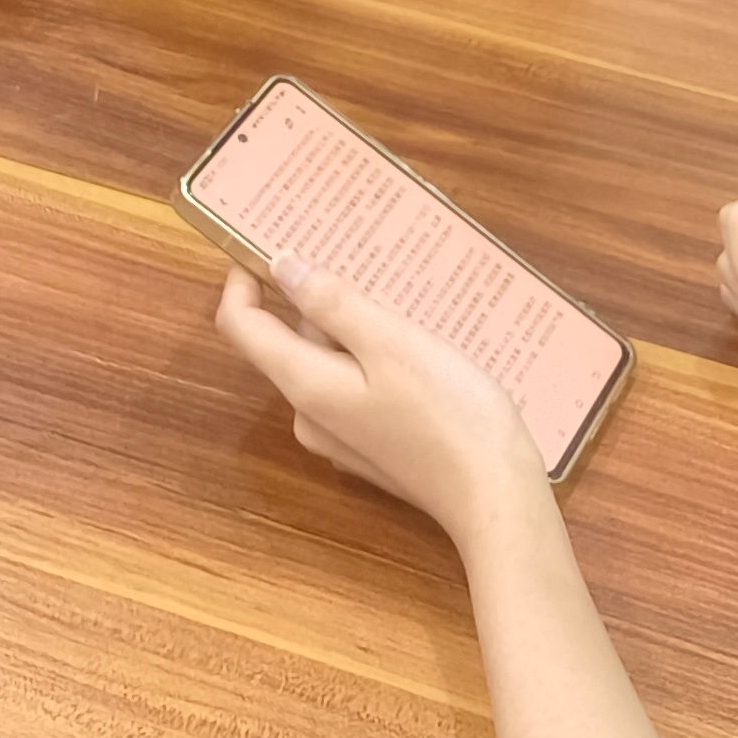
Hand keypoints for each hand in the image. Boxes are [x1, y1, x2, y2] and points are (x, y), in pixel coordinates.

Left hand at [214, 264, 550, 548]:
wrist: (495, 497)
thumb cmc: (450, 413)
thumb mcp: (392, 343)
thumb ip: (332, 304)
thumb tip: (280, 266)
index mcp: (305, 385)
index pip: (241, 325)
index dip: (244, 278)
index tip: (272, 239)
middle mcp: (309, 414)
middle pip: (289, 341)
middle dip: (317, 298)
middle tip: (363, 260)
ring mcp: (340, 436)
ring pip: (328, 362)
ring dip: (354, 327)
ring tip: (404, 296)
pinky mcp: (372, 446)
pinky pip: (354, 386)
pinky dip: (374, 357)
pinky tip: (420, 346)